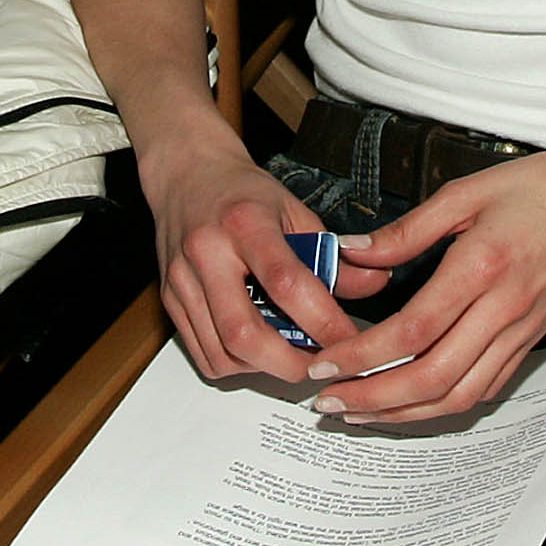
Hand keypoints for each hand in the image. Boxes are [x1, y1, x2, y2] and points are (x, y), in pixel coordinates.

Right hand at [143, 136, 368, 382]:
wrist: (187, 176)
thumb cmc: (243, 194)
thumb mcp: (295, 211)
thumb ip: (333, 254)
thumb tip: (375, 285)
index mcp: (245, 224)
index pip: (286, 282)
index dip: (323, 321)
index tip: (350, 342)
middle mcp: (207, 253)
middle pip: (244, 333)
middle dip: (289, 364)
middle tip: (320, 365)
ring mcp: (183, 281)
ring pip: (221, 353)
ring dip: (264, 369)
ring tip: (292, 357)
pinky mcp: (170, 302)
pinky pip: (203, 354)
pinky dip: (237, 365)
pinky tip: (259, 351)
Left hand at [301, 141, 545, 423]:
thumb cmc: (543, 187)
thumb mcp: (466, 193)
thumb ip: (407, 230)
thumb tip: (353, 251)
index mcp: (481, 267)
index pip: (412, 331)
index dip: (362, 355)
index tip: (326, 363)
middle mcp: (503, 310)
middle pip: (431, 378)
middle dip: (373, 399)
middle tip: (329, 402)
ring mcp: (521, 332)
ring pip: (459, 395)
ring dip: (405, 414)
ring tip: (360, 413)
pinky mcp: (531, 341)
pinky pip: (485, 388)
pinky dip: (443, 406)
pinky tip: (412, 404)